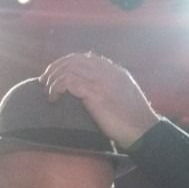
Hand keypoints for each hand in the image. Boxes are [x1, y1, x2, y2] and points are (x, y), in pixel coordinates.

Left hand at [39, 53, 159, 149]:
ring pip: (68, 68)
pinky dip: (56, 88)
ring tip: (48, 92)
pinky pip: (68, 82)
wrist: (143, 130)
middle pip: (73, 59)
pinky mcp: (95, 93)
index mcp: (113, 71)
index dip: (65, 63)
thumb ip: (108, 88)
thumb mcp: (122, 97)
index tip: (55, 75)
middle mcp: (107, 71)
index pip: (83, 57)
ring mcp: (101, 81)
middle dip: (55, 68)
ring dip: (53, 79)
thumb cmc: (132, 120)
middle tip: (45, 82)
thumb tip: (88, 90)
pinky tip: (54, 99)